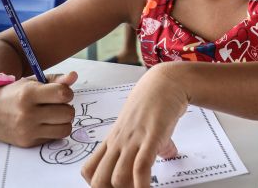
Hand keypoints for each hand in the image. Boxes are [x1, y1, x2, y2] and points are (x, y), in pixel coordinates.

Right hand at [0, 72, 76, 146]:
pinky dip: (55, 130)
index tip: (61, 93)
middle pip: (68, 113)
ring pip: (65, 128)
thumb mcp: (34, 82)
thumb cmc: (17, 94)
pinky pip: (55, 138)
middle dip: (67, 108)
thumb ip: (56, 80)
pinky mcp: (28, 142)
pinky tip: (45, 124)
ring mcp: (27, 130)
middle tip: (57, 106)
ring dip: (64, 121)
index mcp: (29, 94)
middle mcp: (27, 113)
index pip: (63, 94)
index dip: (67, 93)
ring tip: (54, 116)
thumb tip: (74, 76)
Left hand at [81, 64, 185, 187]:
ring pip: (117, 177)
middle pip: (99, 179)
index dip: (96, 184)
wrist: (167, 81)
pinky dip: (143, 185)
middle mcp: (120, 141)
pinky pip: (141, 168)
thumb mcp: (147, 123)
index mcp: (114, 138)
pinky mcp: (152, 136)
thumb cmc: (156, 98)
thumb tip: (168, 153)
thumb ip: (153, 141)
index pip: (89, 169)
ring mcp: (134, 139)